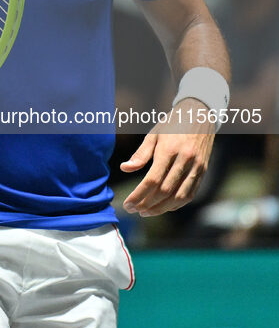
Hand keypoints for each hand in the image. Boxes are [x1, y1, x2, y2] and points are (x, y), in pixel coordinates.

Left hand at [120, 99, 214, 216]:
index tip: (127, 203)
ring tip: (146, 212)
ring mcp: (196, 167)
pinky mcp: (203, 171)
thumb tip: (125, 168)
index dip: (138, 195)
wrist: (200, 114)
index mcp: (169, 150)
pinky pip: (190, 194)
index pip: (152, 180)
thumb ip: (140, 154)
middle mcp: (184, 160)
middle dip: (147, 204)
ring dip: (161, 208)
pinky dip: (176, 204)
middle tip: (134, 209)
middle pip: (164, 191)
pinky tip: (163, 207)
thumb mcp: (153, 134)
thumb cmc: (172, 124)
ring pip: (178, 196)